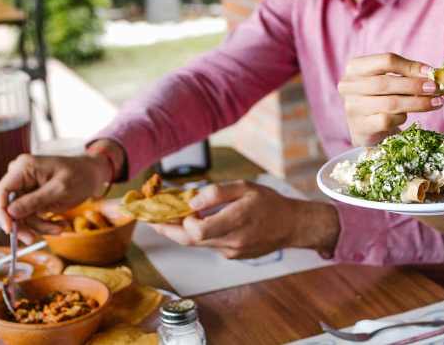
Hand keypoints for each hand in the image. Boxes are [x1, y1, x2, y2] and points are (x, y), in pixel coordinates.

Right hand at [0, 152, 113, 243]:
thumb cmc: (81, 175)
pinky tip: (60, 224)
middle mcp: (20, 177)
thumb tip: (10, 213)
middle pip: (9, 207)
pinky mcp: (32, 198)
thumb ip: (35, 200)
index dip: (1, 212)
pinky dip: (43, 224)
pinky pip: (30, 216)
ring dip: (38, 226)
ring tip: (60, 228)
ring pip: (21, 216)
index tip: (9, 230)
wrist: (94, 175)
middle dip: (23, 224)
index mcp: (23, 168)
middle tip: (32, 239)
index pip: (1, 192)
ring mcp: (25, 188)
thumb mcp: (60, 189)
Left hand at [149, 181, 340, 258]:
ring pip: (198, 244)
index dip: (181, 221)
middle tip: (151, 219)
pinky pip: (210, 245)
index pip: (196, 230)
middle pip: (190, 241)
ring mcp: (232, 252)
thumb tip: (191, 202)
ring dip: (183, 231)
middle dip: (168, 229)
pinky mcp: (233, 256)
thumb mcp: (245, 187)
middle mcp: (232, 241)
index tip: (176, 207)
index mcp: (236, 221)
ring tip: (172, 216)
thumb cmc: (270, 203)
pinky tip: (200, 222)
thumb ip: (217, 193)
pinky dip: (201, 234)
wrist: (292, 226)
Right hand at [338, 53, 443, 145]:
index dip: (410, 66)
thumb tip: (432, 73)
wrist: (366, 129)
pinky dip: (401, 118)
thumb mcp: (390, 81)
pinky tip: (406, 117)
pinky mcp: (360, 127)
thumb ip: (406, 74)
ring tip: (436, 103)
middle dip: (415, 85)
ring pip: (390, 103)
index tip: (430, 72)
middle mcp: (349, 86)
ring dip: (417, 103)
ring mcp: (352, 108)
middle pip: (387, 82)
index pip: (386, 61)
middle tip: (435, 88)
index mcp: (355, 67)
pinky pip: (387, 120)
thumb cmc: (381, 99)